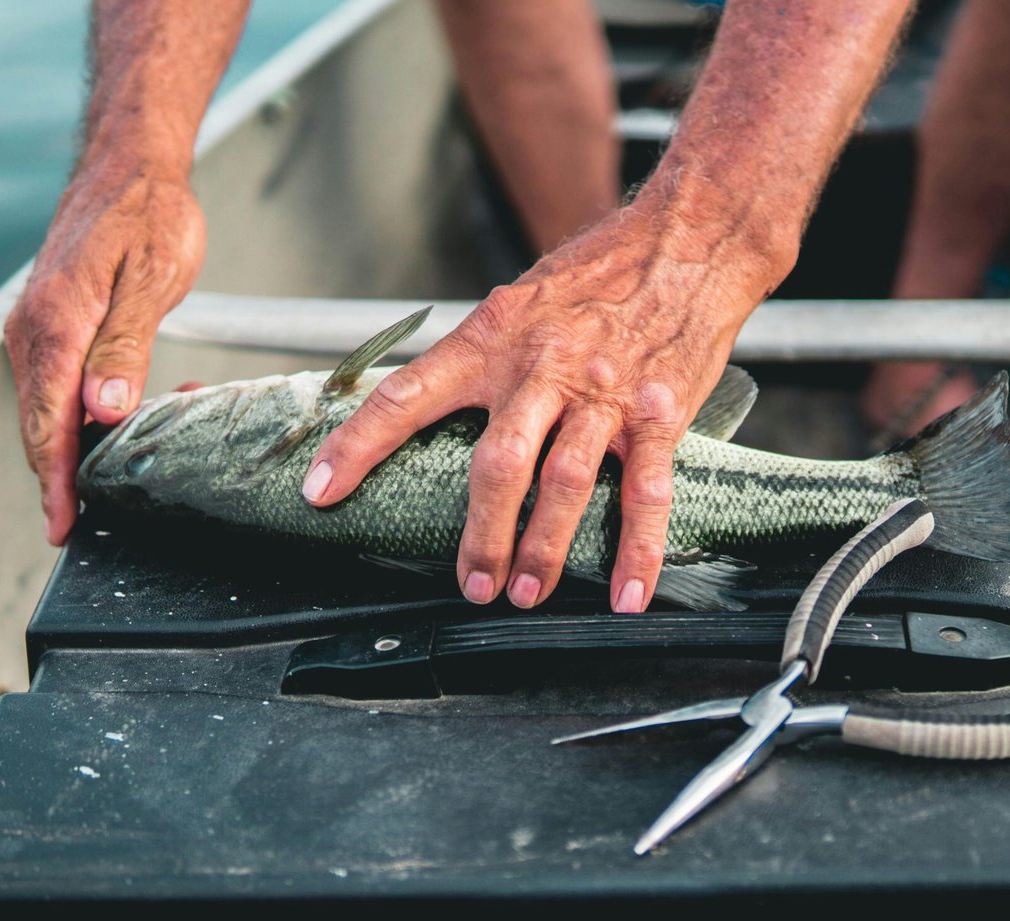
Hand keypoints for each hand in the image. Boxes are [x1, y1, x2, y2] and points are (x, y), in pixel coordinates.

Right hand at [4, 161, 204, 543]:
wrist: (131, 168)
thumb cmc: (148, 216)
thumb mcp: (150, 281)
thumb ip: (125, 348)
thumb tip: (103, 411)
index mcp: (56, 324)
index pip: (48, 423)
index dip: (57, 481)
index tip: (63, 524)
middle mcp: (35, 332)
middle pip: (43, 427)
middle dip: (70, 477)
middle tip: (98, 519)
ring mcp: (40, 331)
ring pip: (54, 411)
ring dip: (91, 445)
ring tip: (134, 469)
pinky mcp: (55, 328)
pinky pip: (64, 387)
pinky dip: (92, 415)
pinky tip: (130, 423)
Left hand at [301, 190, 783, 611]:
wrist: (689, 239)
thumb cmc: (601, 272)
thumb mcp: (521, 300)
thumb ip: (481, 356)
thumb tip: (430, 405)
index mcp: (492, 338)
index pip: (407, 394)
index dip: (357, 445)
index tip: (320, 490)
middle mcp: (542, 367)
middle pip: (498, 463)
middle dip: (480, 533)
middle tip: (471, 584)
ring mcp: (603, 393)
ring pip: (565, 482)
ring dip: (543, 548)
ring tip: (526, 592)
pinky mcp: (659, 413)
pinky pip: (646, 492)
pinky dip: (638, 550)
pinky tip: (627, 593)